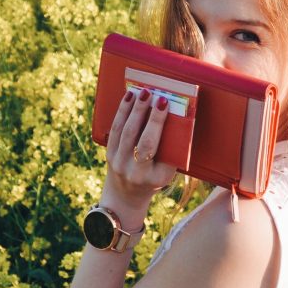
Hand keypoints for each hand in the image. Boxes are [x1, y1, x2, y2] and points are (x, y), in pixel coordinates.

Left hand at [102, 88, 177, 210]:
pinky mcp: (109, 154)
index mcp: (155, 178)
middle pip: (145, 142)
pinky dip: (123, 111)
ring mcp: (119, 163)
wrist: (126, 194)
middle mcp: (136, 172)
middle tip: (158, 97)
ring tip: (144, 92)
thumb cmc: (153, 178)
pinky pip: (115, 129)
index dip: (164, 129)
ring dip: (135, 109)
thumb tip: (178, 117)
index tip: (168, 107)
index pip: (165, 153)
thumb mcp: (166, 171)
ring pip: (127, 132)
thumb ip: (171, 150)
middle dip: (152, 117)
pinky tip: (129, 96)